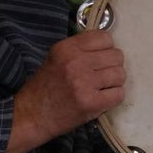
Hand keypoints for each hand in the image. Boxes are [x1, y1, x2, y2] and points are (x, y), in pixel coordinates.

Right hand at [5, 30, 124, 152]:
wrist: (32, 115)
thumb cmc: (45, 86)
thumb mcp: (56, 58)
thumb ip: (79, 50)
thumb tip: (108, 47)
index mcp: (66, 48)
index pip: (104, 37)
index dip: (106, 49)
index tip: (99, 58)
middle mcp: (76, 62)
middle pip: (116, 56)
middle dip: (112, 66)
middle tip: (100, 76)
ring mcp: (84, 83)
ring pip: (120, 75)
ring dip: (114, 83)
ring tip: (100, 88)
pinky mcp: (92, 103)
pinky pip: (119, 94)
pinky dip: (113, 98)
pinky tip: (101, 99)